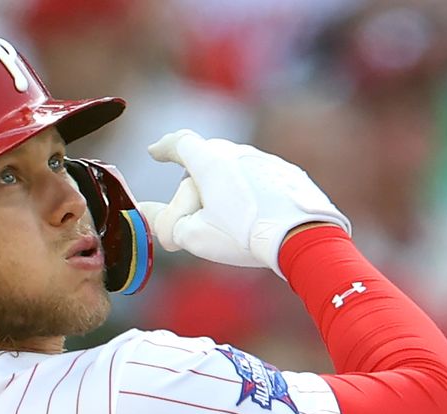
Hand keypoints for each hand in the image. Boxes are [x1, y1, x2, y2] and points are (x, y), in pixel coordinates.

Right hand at [135, 130, 349, 277]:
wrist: (302, 237)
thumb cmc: (243, 236)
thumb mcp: (194, 236)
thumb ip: (166, 222)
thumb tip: (144, 211)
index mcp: (211, 162)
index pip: (180, 143)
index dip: (164, 147)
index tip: (155, 152)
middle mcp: (238, 153)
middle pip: (207, 155)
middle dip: (194, 174)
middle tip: (189, 202)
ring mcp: (265, 160)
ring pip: (234, 166)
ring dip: (224, 184)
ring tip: (225, 216)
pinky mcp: (287, 173)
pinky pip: (259, 176)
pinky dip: (249, 189)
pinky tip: (253, 214)